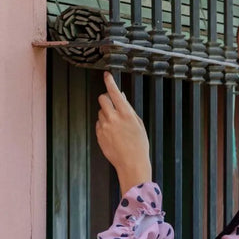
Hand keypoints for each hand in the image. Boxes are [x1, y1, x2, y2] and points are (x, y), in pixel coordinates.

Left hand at [96, 72, 151, 193]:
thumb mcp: (138, 124)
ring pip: (100, 112)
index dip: (110, 81)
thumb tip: (121, 97)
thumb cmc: (139, 145)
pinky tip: (113, 134)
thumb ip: (128, 109)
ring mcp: (104, 127)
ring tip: (116, 125)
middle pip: (102, 99)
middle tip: (112, 103)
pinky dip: (104, 125)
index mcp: (125, 114)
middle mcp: (113, 118)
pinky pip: (99, 124)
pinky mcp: (99, 135)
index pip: (114, 92)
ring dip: (106, 113)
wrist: (132, 163)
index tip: (107, 75)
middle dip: (106, 99)